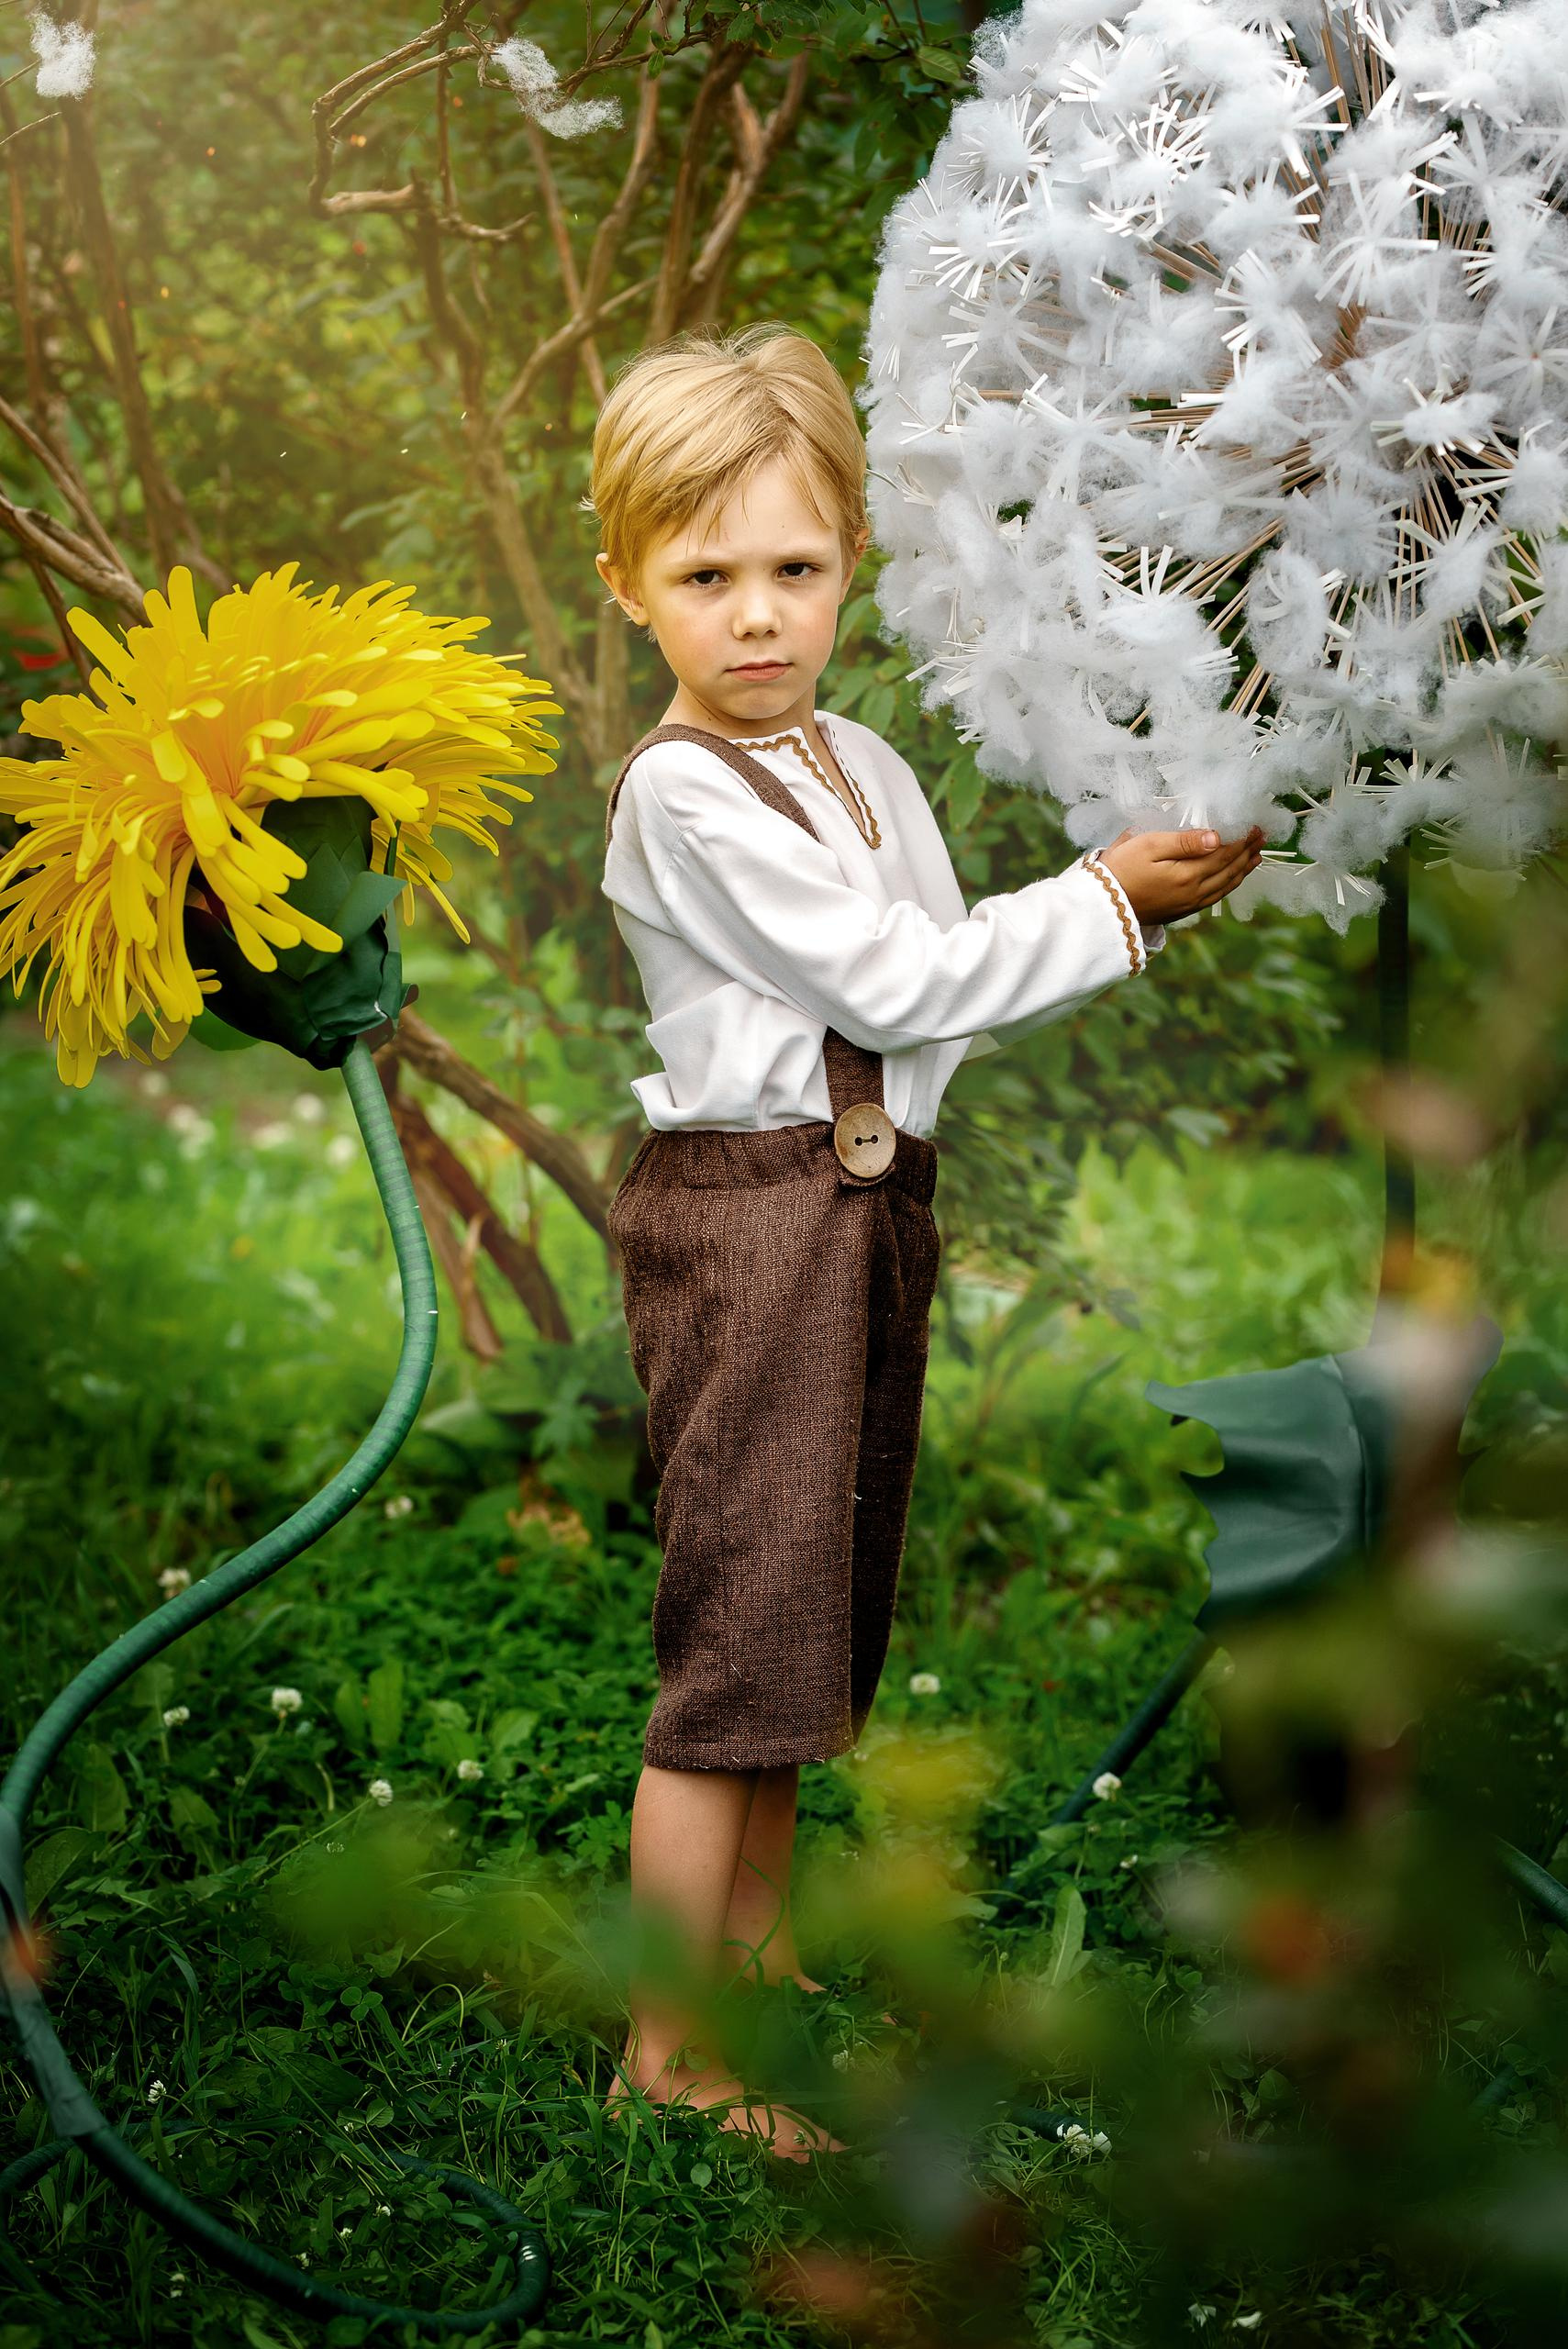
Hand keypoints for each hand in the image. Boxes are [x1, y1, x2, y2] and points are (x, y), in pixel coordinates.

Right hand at [1096, 824, 1264, 923]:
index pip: (1223, 854)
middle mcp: (1193, 892)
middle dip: (1247, 852)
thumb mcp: (1148, 846)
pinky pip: (1215, 897)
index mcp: (1188, 874)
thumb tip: (1215, 837)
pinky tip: (1232, 878)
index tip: (1254, 826)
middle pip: (1229, 870)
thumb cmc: (1120, 870)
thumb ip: (1184, 842)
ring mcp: (1189, 904)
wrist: (1103, 907)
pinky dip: (1229, 885)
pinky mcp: (1181, 911)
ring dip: (1243, 869)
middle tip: (1261, 836)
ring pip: (1225, 886)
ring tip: (1256, 856)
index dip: (1241, 840)